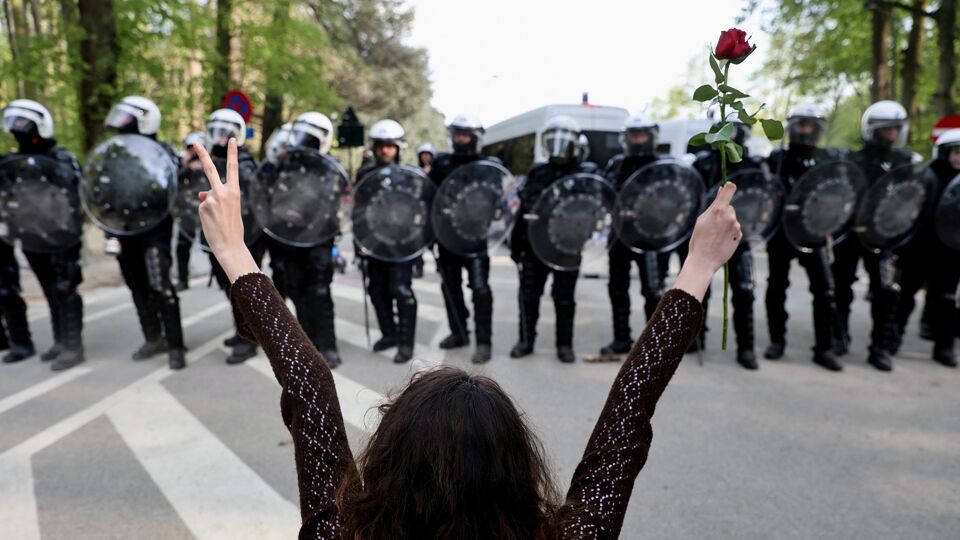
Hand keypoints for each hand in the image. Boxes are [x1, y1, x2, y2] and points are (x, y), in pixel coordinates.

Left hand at [195, 138, 259, 282]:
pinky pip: (202, 206)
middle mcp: (223, 192)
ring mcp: (212, 198)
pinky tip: (212, 222)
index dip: (232, 153)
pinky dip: (205, 214)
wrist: (230, 244)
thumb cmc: (233, 228)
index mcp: (235, 192)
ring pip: (206, 197)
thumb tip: (202, 193)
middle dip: (203, 154)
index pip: (233, 168)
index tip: (231, 140)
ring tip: (218, 221)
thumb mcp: (230, 209)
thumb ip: (218, 198)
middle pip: (210, 169)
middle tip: (195, 142)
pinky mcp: (203, 206)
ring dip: (209, 208)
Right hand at [674, 182, 740, 300]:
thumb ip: (713, 205)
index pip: (730, 189)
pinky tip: (720, 240)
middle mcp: (730, 217)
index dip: (728, 187)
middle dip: (723, 213)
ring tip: (715, 236)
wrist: (704, 260)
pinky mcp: (739, 236)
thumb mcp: (701, 219)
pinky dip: (729, 233)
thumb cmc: (699, 240)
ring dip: (726, 224)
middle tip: (711, 225)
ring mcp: (736, 227)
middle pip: (729, 207)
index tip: (727, 187)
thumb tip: (721, 191)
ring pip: (732, 219)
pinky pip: (735, 229)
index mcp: (718, 210)